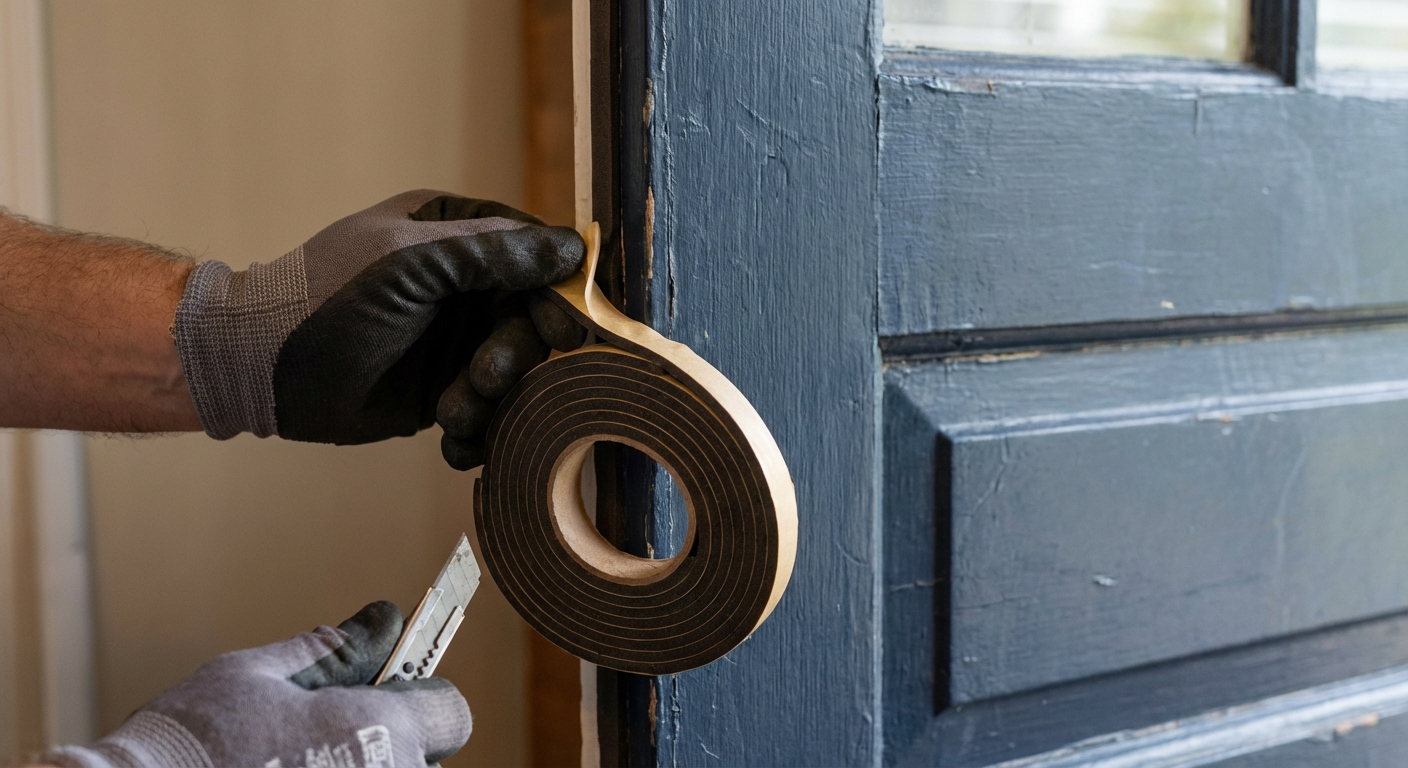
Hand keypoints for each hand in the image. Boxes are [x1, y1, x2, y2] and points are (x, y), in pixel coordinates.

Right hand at [42, 602, 467, 767]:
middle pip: (419, 757)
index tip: (384, 693)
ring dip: (356, 765)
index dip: (420, 699)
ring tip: (288, 761)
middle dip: (383, 741)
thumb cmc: (193, 740)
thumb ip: (333, 649)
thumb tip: (383, 617)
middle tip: (316, 734)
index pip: (450, 714)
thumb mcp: (260, 675)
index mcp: (378, 729)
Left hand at [172, 190, 584, 467]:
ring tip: (452, 411)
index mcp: (454, 233)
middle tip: (489, 373)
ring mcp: (454, 338)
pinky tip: (454, 441)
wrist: (259, 367)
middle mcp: (462, 285)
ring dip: (492, 398)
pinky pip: (486, 410)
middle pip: (530, 319)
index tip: (563, 328)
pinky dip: (478, 431)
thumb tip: (573, 249)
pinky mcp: (442, 389)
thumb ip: (490, 254)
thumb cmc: (327, 297)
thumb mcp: (409, 263)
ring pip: (513, 371)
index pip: (534, 255)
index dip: (556, 293)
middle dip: (515, 353)